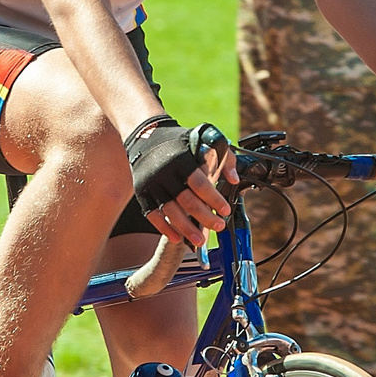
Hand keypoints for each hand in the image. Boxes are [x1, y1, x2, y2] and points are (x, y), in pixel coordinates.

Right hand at [125, 119, 235, 242]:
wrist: (144, 135)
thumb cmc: (179, 140)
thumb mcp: (204, 139)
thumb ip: (224, 158)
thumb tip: (233, 180)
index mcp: (182, 158)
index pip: (199, 182)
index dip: (213, 198)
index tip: (225, 211)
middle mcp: (165, 171)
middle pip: (186, 200)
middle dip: (204, 217)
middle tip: (218, 227)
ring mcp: (152, 183)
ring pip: (169, 211)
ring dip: (185, 228)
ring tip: (200, 240)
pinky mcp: (141, 192)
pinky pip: (152, 215)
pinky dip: (165, 228)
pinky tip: (177, 238)